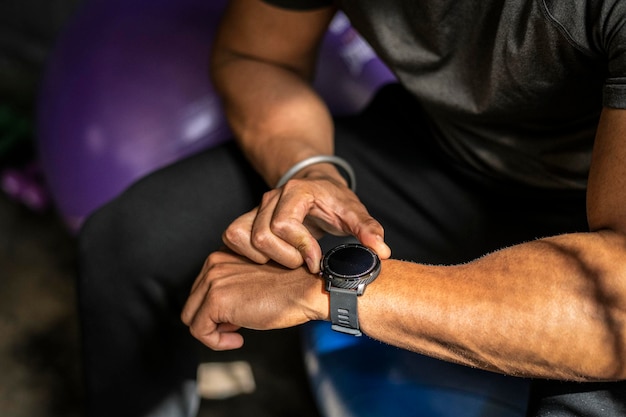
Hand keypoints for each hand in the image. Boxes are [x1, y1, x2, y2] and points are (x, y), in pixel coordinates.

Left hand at [181, 249, 326, 349]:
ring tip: (236, 334)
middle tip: (237, 327)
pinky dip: (216, 342)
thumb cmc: (289, 288)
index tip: (237, 317)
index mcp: (222, 255)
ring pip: (191, 317)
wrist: (306, 290)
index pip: (201, 289)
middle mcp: (213, 263)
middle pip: (193, 302)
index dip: (217, 308)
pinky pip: (199, 330)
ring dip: (213, 332)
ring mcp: (212, 281)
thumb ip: (231, 289)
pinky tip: (238, 339)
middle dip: (213, 319)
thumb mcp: (253, 281)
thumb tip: (218, 318)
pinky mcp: (215, 300)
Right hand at [222, 175, 390, 272]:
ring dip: (266, 258)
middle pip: (263, 236)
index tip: (316, 262)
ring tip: (288, 260)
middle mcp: (271, 197)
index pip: (284, 224)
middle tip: (304, 263)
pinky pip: (232, 238)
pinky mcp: (245, 219)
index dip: (301, 248)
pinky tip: (271, 260)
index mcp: (297, 191)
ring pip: (244, 238)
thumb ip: (368, 230)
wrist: (317, 187)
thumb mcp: (355, 213)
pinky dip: (249, 254)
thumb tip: (381, 251)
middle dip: (285, 257)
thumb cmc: (335, 201)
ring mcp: (255, 207)